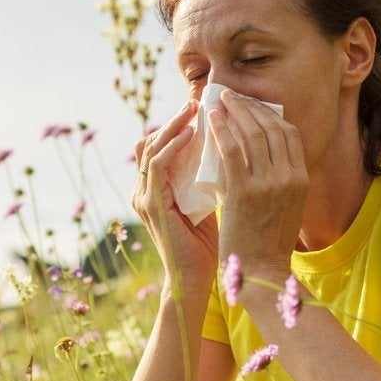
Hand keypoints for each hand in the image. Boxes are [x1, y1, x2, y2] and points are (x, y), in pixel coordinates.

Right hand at [131, 99, 219, 297]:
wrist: (198, 280)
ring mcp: (143, 198)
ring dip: (174, 124)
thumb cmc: (210, 246)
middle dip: (176, 118)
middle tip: (200, 100)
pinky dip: (173, 145)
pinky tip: (192, 133)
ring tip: (197, 108)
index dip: (179, 125)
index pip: (160, 146)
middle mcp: (143, 191)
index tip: (206, 109)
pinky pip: (157, 164)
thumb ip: (212, 180)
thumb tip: (236, 152)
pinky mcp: (150, 205)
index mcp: (156, 191)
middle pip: (150, 140)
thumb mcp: (210, 204)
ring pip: (151, 147)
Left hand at [208, 88, 308, 278]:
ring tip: (220, 101)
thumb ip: (280, 181)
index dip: (270, 115)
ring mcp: (268, 184)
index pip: (289, 135)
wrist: (260, 271)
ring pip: (252, 134)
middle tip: (232, 97)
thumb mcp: (286, 207)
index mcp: (301, 180)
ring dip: (235, 112)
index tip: (253, 107)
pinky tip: (211, 120)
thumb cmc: (268, 242)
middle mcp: (289, 178)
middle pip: (271, 128)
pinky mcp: (244, 192)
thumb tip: (261, 154)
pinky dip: (221, 130)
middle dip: (251, 107)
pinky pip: (231, 150)